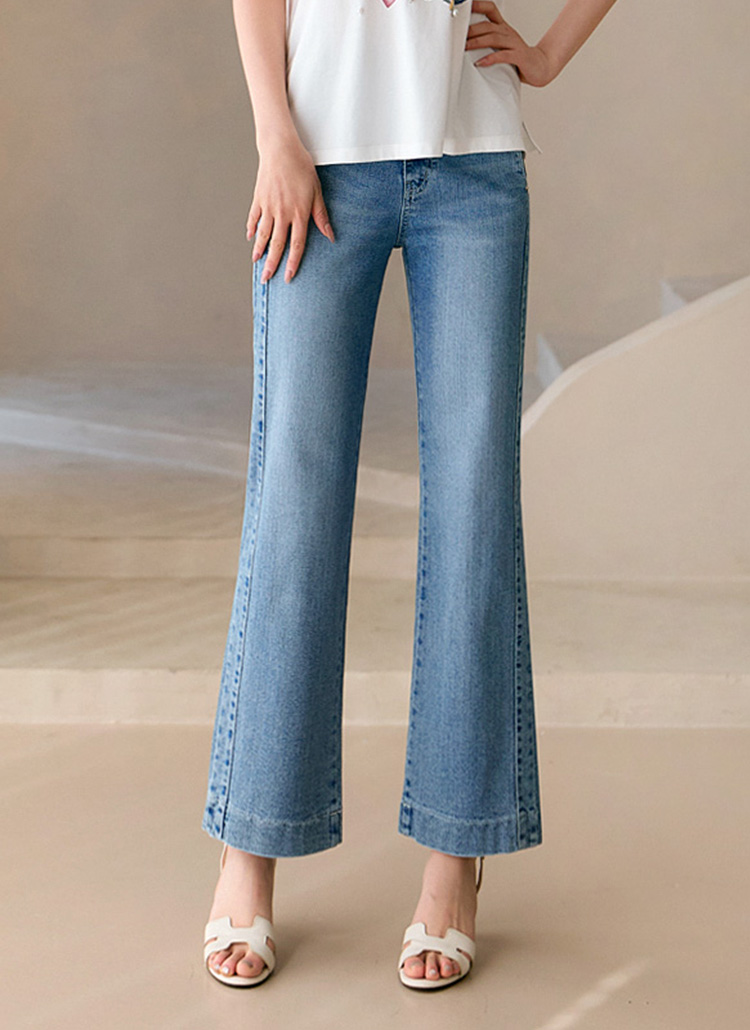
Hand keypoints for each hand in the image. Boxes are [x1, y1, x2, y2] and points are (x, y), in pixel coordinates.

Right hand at [247, 135, 334, 283]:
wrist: (280, 148)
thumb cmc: (301, 167)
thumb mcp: (316, 191)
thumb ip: (321, 215)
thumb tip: (330, 236)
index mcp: (298, 214)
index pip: (296, 245)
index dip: (293, 263)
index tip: (288, 277)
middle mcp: (282, 213)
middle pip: (277, 245)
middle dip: (272, 264)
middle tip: (267, 279)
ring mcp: (268, 207)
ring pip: (263, 234)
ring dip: (259, 251)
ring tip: (257, 263)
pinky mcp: (258, 198)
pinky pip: (254, 218)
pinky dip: (251, 228)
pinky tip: (251, 238)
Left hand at [465, 1, 556, 87]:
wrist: (541, 66)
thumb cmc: (518, 58)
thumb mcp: (502, 45)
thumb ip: (488, 41)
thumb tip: (464, 42)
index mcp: (503, 27)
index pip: (491, 9)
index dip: (478, 5)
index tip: (464, 7)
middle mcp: (508, 32)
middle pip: (487, 26)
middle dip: (471, 30)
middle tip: (456, 36)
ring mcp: (514, 43)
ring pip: (493, 38)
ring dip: (477, 42)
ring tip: (465, 47)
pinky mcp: (518, 57)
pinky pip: (503, 56)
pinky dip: (490, 58)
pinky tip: (480, 62)